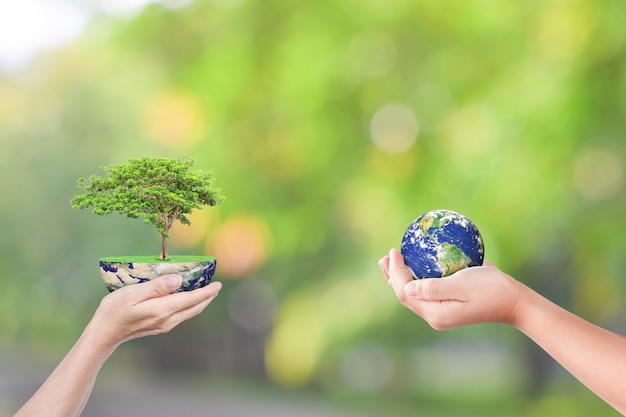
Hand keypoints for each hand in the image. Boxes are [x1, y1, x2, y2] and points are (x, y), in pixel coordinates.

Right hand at [87, 275, 221, 348]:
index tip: (218, 284)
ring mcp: (164, 325)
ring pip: (189, 312)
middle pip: (194, 307)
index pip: (191, 299)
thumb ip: (157, 287)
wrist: (104, 334)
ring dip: (200, 301)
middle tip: (216, 285)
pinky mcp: (160, 326)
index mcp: (163, 310)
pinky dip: (189, 305)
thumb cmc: (114, 310)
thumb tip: (178, 280)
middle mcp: (167, 319)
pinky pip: (181, 314)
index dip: (206, 291)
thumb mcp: (133, 294)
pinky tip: (188, 298)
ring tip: (206, 290)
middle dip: (207, 296)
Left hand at [379, 249, 522, 329]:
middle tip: (385, 256)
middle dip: (392, 276)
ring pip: (412, 295)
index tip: (394, 251)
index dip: (395, 272)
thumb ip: (434, 288)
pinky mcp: (447, 306)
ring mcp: (441, 313)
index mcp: (436, 313)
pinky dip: (414, 279)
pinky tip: (413, 267)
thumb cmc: (491, 289)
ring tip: (391, 261)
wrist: (515, 301)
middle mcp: (435, 316)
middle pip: (404, 296)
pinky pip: (424, 292)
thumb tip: (406, 288)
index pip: (405, 292)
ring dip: (400, 278)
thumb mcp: (463, 285)